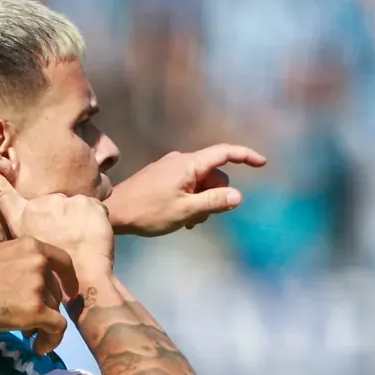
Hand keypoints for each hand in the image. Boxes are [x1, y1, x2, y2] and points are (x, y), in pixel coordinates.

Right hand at [0, 165, 114, 286]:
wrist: (83, 281)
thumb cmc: (56, 278)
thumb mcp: (27, 259)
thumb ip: (27, 240)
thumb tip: (32, 239)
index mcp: (21, 220)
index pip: (0, 192)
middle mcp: (38, 207)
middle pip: (54, 204)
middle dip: (61, 219)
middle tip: (68, 243)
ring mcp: (62, 203)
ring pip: (76, 208)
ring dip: (80, 222)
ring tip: (82, 245)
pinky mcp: (86, 204)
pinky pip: (96, 210)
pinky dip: (98, 223)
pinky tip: (94, 240)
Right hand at [0, 238, 78, 355]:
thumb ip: (19, 268)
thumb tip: (30, 294)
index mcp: (30, 246)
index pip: (62, 261)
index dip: (69, 280)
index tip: (69, 293)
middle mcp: (39, 264)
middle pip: (54, 292)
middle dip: (46, 307)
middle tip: (28, 322)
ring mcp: (38, 287)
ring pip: (54, 311)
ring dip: (42, 324)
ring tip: (25, 335)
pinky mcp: (35, 310)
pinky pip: (56, 329)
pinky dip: (51, 341)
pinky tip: (38, 348)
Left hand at [105, 144, 260, 236]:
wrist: (112, 211)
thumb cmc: (147, 212)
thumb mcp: (185, 211)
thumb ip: (213, 202)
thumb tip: (238, 196)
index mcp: (188, 164)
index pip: (224, 153)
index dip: (245, 156)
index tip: (262, 163)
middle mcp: (181, 160)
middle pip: (214, 174)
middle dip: (216, 195)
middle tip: (200, 218)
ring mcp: (171, 168)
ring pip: (201, 183)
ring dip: (202, 202)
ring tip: (187, 221)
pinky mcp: (163, 176)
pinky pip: (188, 185)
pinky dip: (191, 200)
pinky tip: (181, 218)